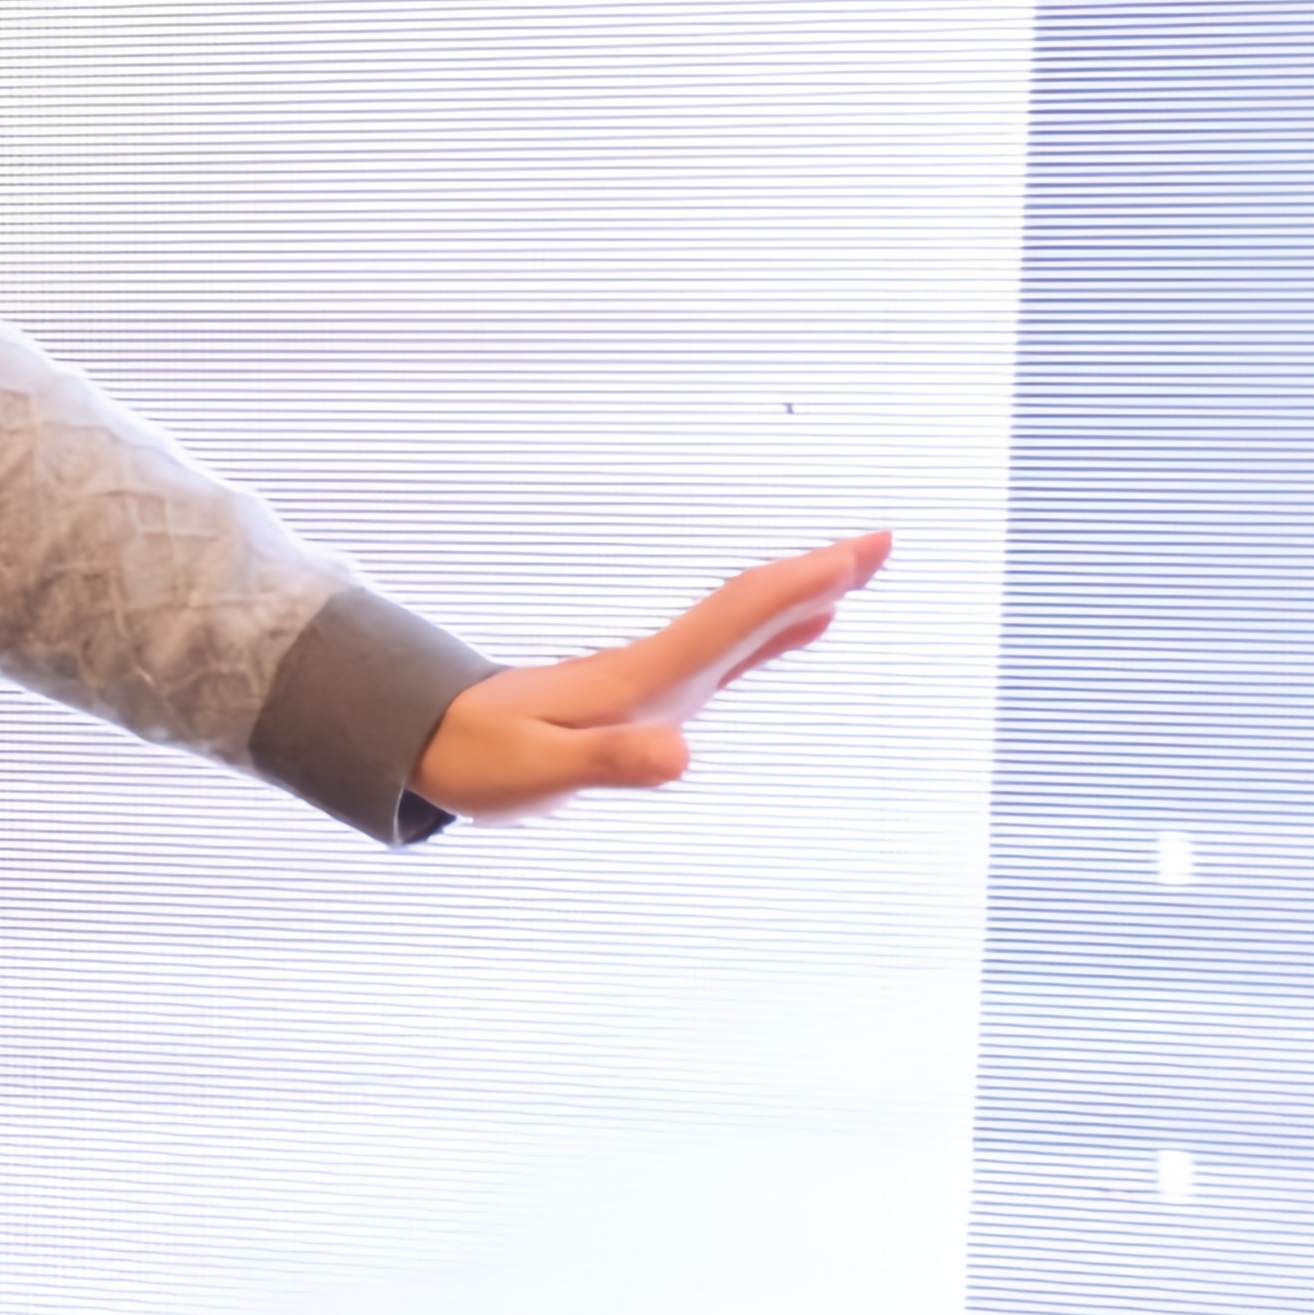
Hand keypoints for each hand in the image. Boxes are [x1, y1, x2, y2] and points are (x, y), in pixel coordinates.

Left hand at [412, 530, 887, 821]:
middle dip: (813, 577)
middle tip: (881, 543)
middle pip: (745, 610)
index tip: (850, 558)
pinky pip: (723, 655)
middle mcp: (655, 669)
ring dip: (799, 598)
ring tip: (855, 571)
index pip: (729, 623)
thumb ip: (610, 761)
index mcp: (640, 679)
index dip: (793, 592)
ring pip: (739, 626)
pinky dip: (769, 635)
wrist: (432, 741)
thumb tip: (681, 754)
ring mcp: (653, 679)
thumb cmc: (482, 761)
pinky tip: (796, 631)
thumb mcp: (543, 771)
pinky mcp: (645, 696)